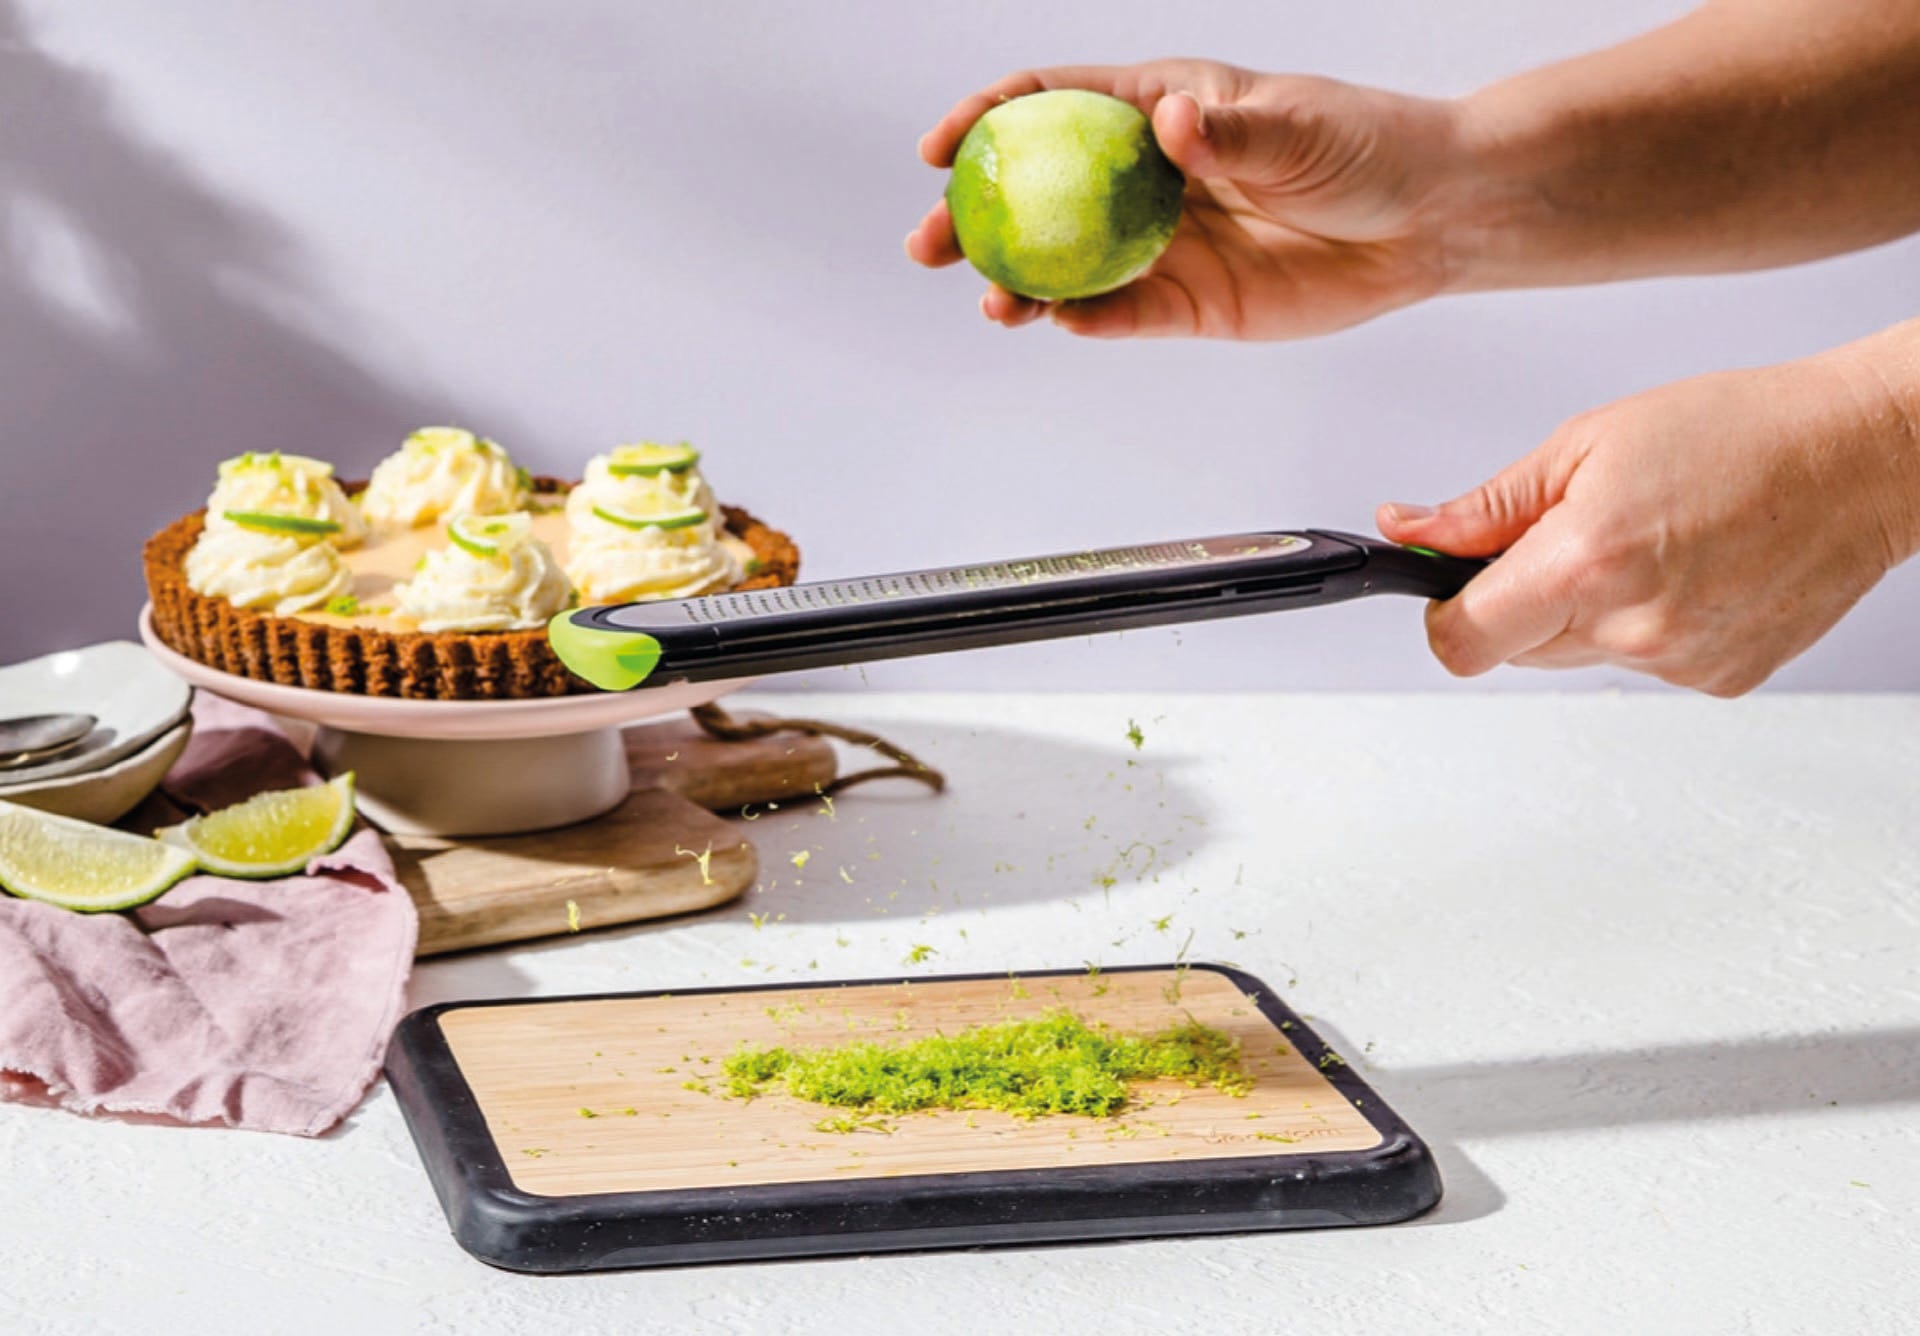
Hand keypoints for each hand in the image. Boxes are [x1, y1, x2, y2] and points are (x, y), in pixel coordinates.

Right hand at [907, 60, 1467, 337]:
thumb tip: (1175, 125)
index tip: (941, 150)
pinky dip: (1085, 321)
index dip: (985, 119)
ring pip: (1067, 264)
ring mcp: (1163, 243)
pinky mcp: (1189, 303)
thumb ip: (1229, 131)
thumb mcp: (1298, 126)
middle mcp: (1148, 177)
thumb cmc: (1367, 147)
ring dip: (1019, 283)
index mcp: (1161, 109)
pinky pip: (1121, 315)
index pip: (1053, 103)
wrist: (1428, 221)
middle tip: (929, 247)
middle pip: (1037, 195)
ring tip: (995, 304)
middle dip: (974, 219)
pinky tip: (1061, 323)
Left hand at [1377, 347, 1919, 695]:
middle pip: (1516, 648)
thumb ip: (1485, 507)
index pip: (1462, 642)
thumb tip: (1408, 532)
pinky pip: (1643, 664)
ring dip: (1586, 610)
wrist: (1858, 457)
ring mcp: (1679, 663)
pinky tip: (1688, 570)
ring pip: (1578, 655)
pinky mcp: (1720, 680)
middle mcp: (1632, 627)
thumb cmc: (1739, 432)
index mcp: (1586, 563)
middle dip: (1522, 598)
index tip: (1452, 586)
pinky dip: (1645, 624)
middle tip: (1572, 534)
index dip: (1445, 614)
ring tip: (1646, 542)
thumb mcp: (1585, 445)